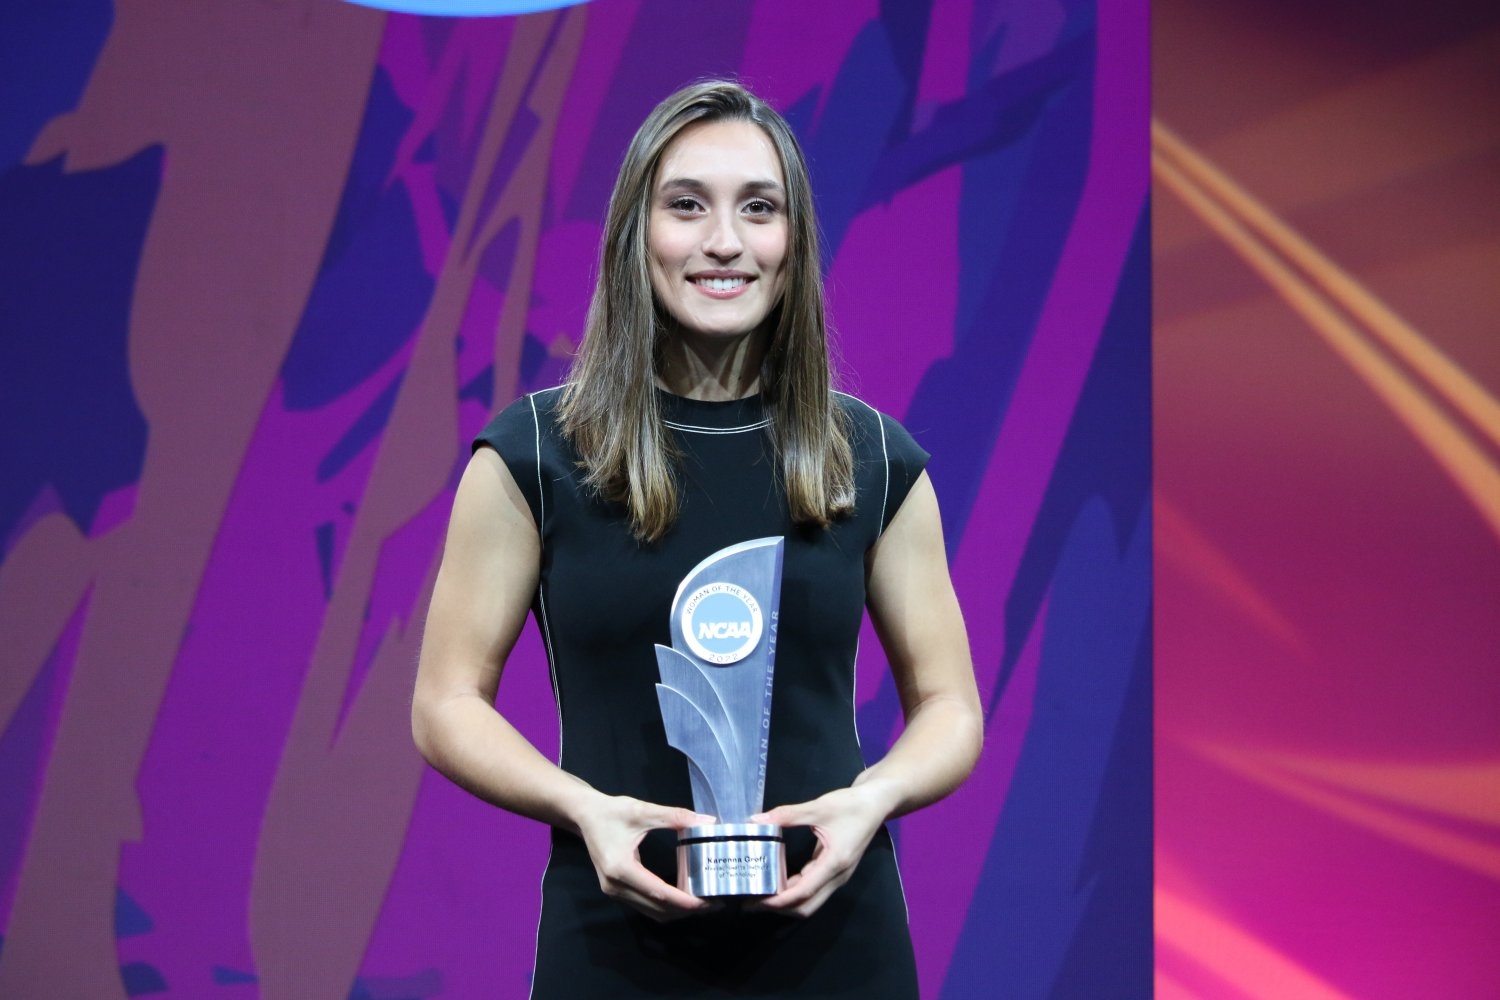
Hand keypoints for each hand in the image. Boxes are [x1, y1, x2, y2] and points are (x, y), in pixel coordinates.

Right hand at [575, 794, 717, 921]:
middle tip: (714, 903)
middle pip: (657, 908)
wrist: (585, 815)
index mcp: (621, 868)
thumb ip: (674, 816)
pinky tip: (682, 898)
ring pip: (652, 912)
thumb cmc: (612, 812)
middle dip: (686, 910)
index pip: (658, 892)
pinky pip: (645, 906)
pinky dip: (665, 906)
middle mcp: (615, 886)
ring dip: (677, 912)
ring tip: (703, 903)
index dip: (683, 900)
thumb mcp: (643, 810)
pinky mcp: (617, 891)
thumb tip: (706, 822)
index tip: (706, 901)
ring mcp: (614, 892)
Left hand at [749, 785, 889, 917]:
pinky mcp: (833, 870)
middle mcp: (837, 876)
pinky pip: (812, 887)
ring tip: (760, 893)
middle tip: (752, 902)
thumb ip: (787, 815)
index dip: (779, 900)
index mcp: (834, 864)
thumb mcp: (819, 807)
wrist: (876, 803)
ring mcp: (836, 876)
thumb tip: (757, 820)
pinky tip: (776, 880)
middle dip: (779, 908)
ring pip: (809, 899)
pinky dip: (794, 889)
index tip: (756, 900)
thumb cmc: (851, 805)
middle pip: (807, 906)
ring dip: (786, 900)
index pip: (804, 893)